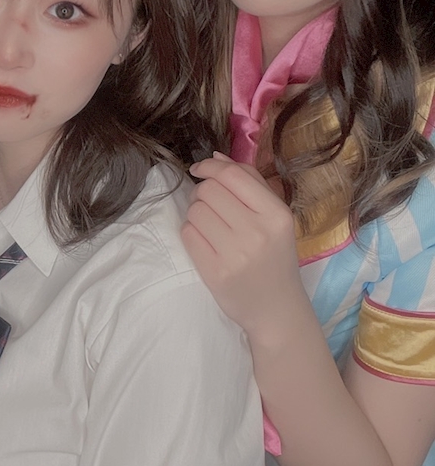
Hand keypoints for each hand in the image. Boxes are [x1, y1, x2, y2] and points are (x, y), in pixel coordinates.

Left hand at [181, 153, 306, 338]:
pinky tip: (205, 241)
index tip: (199, 169)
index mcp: (276, 214)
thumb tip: (216, 157)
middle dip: (202, 192)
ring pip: (195, 210)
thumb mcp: (275, 218)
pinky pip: (188, 234)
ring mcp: (236, 254)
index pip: (232, 174)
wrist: (276, 309)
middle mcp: (258, 231)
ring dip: (196, 213)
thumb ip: (250, 183)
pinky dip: (191, 233)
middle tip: (210, 205)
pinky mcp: (215, 272)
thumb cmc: (274, 257)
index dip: (209, 167)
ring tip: (210, 226)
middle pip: (208, 190)